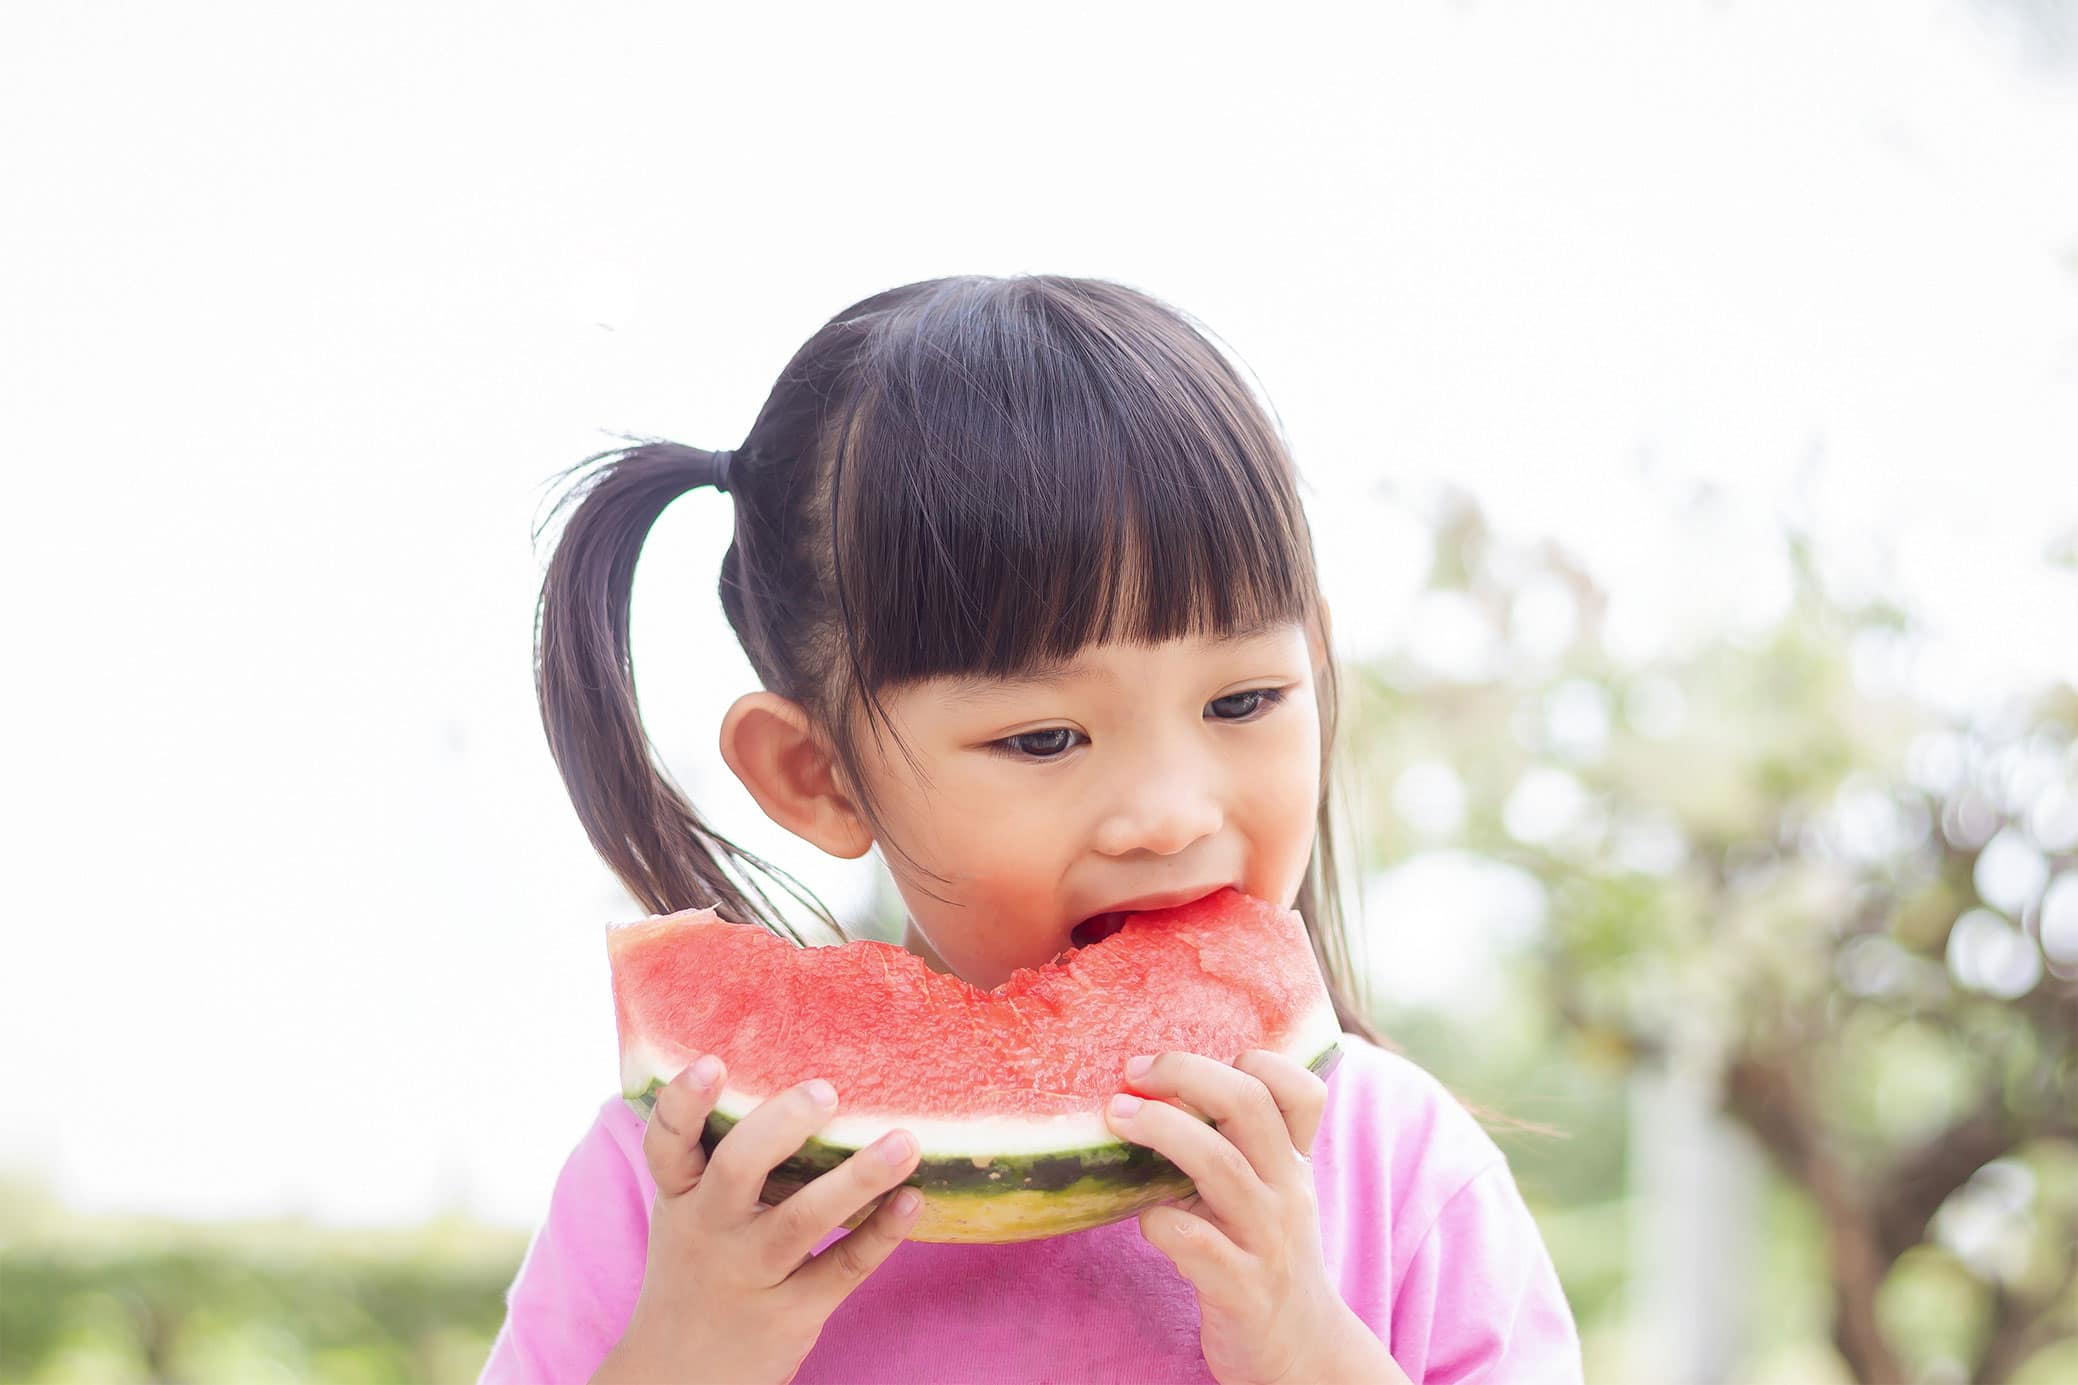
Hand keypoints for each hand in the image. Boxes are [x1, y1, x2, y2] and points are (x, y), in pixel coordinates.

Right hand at [592, 1056, 923, 1384]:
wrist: (679, 1379)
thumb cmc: (698, 1267)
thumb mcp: (689, 1211)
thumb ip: (723, 1154)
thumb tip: (796, 1070)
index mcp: (681, 1194)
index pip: (667, 1143)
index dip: (684, 1103)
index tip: (712, 1062)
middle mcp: (709, 1229)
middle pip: (737, 1170)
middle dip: (781, 1127)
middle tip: (826, 1092)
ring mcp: (751, 1273)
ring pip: (802, 1220)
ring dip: (857, 1179)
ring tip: (905, 1142)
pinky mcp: (792, 1312)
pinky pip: (842, 1268)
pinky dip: (880, 1234)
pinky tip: (914, 1199)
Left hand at [1105, 1050, 1409, 1384]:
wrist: (1299, 1352)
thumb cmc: (1265, 1255)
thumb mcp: (1268, 1193)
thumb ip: (1236, 1144)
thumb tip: (1157, 1086)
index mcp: (1293, 1162)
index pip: (1301, 1089)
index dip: (1257, 1060)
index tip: (1191, 1064)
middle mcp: (1286, 1191)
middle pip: (1249, 1105)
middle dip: (1186, 1073)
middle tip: (1134, 1072)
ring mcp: (1266, 1239)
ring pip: (1220, 1164)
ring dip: (1162, 1130)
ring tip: (1117, 1117)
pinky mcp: (1241, 1288)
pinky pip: (1195, 1241)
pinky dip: (1159, 1221)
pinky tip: (1144, 1219)